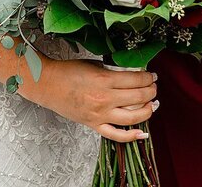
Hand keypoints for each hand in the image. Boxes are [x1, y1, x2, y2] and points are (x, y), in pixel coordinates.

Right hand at [24, 58, 158, 142]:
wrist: (48, 84)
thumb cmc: (68, 72)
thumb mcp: (94, 65)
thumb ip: (113, 71)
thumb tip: (132, 74)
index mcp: (104, 79)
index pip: (136, 79)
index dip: (148, 77)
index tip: (152, 75)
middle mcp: (104, 98)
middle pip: (138, 97)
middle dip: (151, 91)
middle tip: (154, 87)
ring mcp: (99, 114)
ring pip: (132, 118)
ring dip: (147, 111)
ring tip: (153, 104)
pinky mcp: (93, 124)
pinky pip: (115, 135)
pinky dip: (130, 136)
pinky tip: (142, 133)